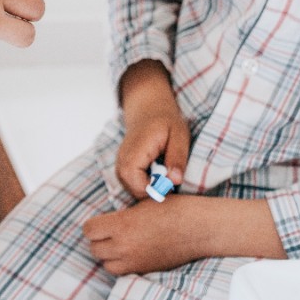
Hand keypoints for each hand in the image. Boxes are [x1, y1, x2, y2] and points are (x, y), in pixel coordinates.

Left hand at [83, 195, 207, 274]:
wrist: (198, 228)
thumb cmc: (173, 208)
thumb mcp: (142, 203)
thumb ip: (121, 215)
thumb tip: (108, 220)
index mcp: (122, 224)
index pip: (89, 230)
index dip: (93, 225)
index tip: (101, 221)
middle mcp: (124, 245)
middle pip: (94, 249)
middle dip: (99, 240)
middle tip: (110, 232)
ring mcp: (134, 261)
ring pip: (106, 264)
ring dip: (109, 255)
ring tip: (120, 243)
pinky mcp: (145, 270)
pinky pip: (122, 272)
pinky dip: (122, 264)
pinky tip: (132, 252)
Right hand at [117, 60, 190, 198]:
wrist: (148, 108)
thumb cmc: (166, 121)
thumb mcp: (179, 135)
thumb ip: (177, 158)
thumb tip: (175, 181)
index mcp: (136, 151)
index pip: (137, 185)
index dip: (155, 190)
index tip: (171, 182)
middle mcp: (122, 160)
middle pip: (134, 191)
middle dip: (154, 190)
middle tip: (169, 176)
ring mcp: (120, 165)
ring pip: (133, 190)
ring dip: (151, 187)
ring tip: (163, 171)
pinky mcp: (123, 168)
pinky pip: (133, 185)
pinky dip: (146, 183)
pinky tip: (156, 171)